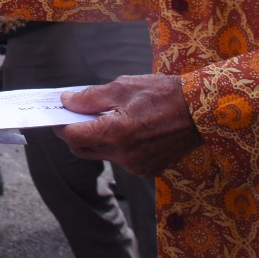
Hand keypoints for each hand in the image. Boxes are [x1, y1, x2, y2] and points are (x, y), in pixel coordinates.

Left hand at [57, 73, 202, 175]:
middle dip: (74, 134)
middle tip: (75, 116)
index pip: (73, 137)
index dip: (61, 126)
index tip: (57, 115)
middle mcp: (125, 156)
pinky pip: (121, 160)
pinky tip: (124, 129)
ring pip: (102, 155)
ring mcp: (137, 166)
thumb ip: (90, 97)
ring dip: (96, 140)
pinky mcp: (148, 170)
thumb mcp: (122, 87)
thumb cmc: (162, 94)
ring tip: (103, 118)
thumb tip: (67, 102)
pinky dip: (116, 146)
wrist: (201, 111)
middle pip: (83, 150)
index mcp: (116, 133)